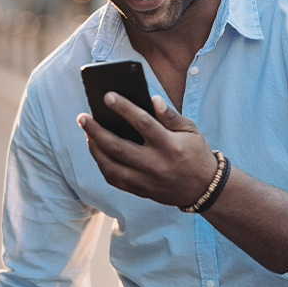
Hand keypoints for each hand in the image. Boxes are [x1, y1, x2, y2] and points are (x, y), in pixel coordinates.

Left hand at [77, 93, 219, 207]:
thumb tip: (153, 99)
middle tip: (83, 117)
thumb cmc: (196, 153)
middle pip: (118, 147)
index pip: (143, 123)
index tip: (107, 96)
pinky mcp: (141, 190)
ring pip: (111, 166)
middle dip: (97, 131)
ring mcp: (147, 180)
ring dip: (95, 149)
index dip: (124, 108)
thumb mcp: (190, 130)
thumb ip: (170, 115)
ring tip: (87, 133)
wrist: (204, 188)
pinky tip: (97, 151)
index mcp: (170, 146)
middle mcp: (156, 164)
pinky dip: (102, 165)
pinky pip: (115, 179)